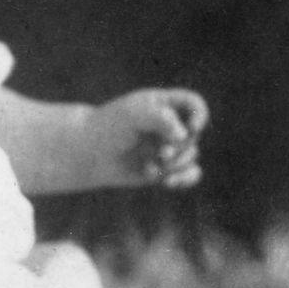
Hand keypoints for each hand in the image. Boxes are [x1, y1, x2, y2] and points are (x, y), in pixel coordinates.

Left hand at [89, 88, 208, 189]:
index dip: (200, 115)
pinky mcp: (164, 167)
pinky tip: (168, 183)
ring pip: (191, 156)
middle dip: (180, 147)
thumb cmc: (108, 127)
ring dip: (176, 165)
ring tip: (151, 167)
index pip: (194, 104)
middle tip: (161, 154)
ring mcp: (167, 146)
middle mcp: (169, 124)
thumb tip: (184, 135)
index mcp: (163, 104)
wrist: (87, 153)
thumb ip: (160, 118)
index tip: (191, 128)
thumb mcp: (132, 115)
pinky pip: (189, 174)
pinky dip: (185, 179)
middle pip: (193, 135)